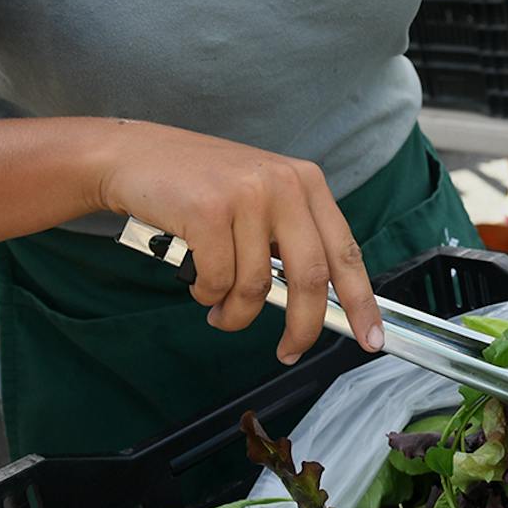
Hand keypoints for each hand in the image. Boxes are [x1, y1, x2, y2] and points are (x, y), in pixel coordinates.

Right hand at [97, 121, 382, 362]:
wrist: (135, 155)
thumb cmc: (198, 186)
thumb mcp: (260, 197)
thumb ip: (289, 238)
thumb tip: (314, 302)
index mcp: (306, 183)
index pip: (346, 251)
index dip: (361, 300)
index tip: (372, 338)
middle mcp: (285, 185)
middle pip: (310, 277)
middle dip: (302, 327)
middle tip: (289, 351)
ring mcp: (247, 195)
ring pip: (255, 286)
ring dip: (235, 313)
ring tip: (219, 308)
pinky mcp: (209, 210)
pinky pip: (217, 281)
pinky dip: (206, 293)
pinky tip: (197, 281)